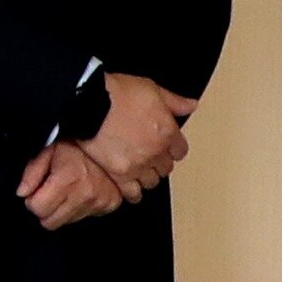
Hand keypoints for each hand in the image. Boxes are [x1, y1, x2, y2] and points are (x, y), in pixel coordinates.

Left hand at [16, 136, 127, 228]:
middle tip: (49, 194)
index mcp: (66, 180)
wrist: (110, 143)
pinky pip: (85, 217)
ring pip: (67, 222)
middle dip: (45, 210)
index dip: (31, 201)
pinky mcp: (109, 206)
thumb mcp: (48, 151)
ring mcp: (98, 202)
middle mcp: (83, 195)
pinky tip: (80, 194)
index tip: (35, 193)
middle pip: (51, 222)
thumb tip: (22, 193)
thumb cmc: (76, 146)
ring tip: (67, 191)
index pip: (38, 209)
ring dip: (62, 210)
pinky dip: (79, 209)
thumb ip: (32, 172)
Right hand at [85, 74, 188, 200]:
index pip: (180, 151)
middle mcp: (155, 152)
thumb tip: (191, 106)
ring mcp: (138, 166)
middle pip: (166, 168)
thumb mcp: (151, 88)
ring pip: (151, 181)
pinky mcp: (119, 175)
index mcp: (167, 132)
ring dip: (147, 176)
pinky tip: (130, 188)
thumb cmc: (117, 93)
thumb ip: (174, 101)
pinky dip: (133, 193)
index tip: (166, 146)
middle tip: (150, 156)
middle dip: (159, 162)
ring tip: (139, 170)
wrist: (89, 103)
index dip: (172, 148)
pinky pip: (132, 193)